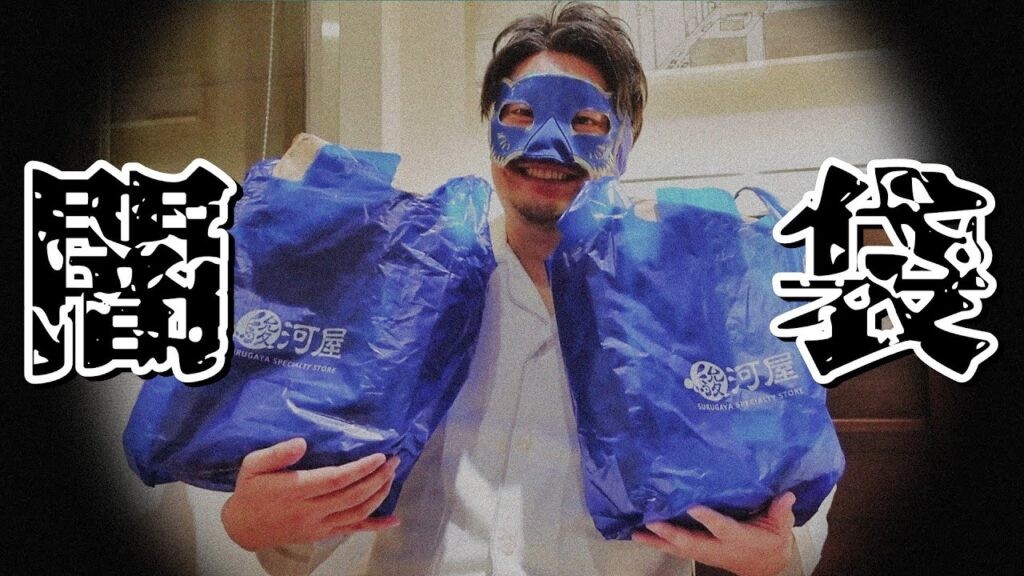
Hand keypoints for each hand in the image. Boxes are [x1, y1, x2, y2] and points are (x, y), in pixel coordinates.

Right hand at [221, 437, 400, 550]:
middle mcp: (310, 511)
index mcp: (296, 490)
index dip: (361, 469)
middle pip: (353, 496)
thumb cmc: (250, 491)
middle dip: (378, 478)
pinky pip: (353, 530)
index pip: (336, 479)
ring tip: (391, 476)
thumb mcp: (253, 465)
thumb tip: (302, 443)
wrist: (243, 528)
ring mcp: (318, 525)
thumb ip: (277, 453)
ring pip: (357, 513)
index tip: (379, 456)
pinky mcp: (322, 534)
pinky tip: (393, 521)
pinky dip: (375, 526)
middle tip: (394, 461)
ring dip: (379, 495)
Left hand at [632, 492, 796, 575]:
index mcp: (738, 538)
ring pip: (679, 548)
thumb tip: (786, 494)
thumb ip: (781, 511)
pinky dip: (658, 542)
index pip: (722, 528)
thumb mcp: (781, 528)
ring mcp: (706, 552)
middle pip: (693, 542)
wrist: (764, 568)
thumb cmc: (771, 543)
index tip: (693, 506)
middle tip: (652, 523)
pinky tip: (641, 535)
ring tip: (636, 532)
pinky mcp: (699, 552)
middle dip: (672, 533)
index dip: (708, 519)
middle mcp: (718, 547)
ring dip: (657, 541)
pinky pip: (676, 549)